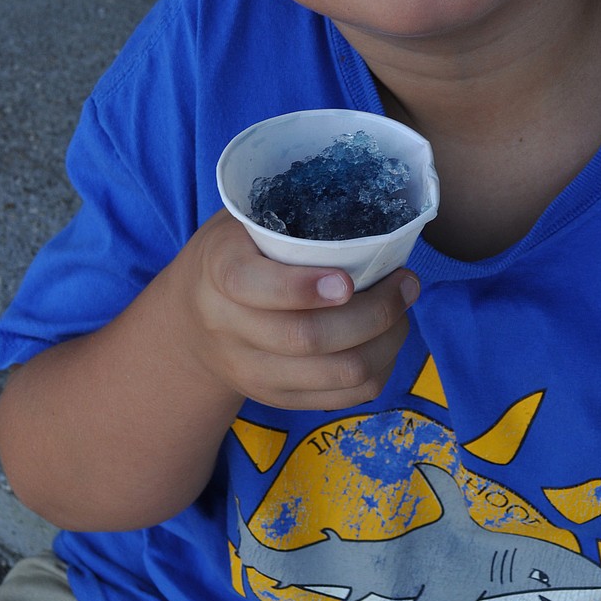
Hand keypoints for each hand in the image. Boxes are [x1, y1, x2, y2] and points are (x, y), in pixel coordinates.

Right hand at [176, 209, 419, 410]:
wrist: (193, 319)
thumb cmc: (237, 251)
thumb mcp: (245, 219)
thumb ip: (289, 214)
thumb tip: (367, 201)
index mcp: (218, 270)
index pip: (251, 285)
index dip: (302, 287)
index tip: (348, 281)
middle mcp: (228, 328)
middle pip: (307, 338)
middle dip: (374, 312)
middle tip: (407, 282)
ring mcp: (251, 371)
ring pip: (335, 373)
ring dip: (386, 341)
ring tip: (404, 308)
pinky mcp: (277, 399)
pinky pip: (343, 397)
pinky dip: (379, 368)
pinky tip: (388, 338)